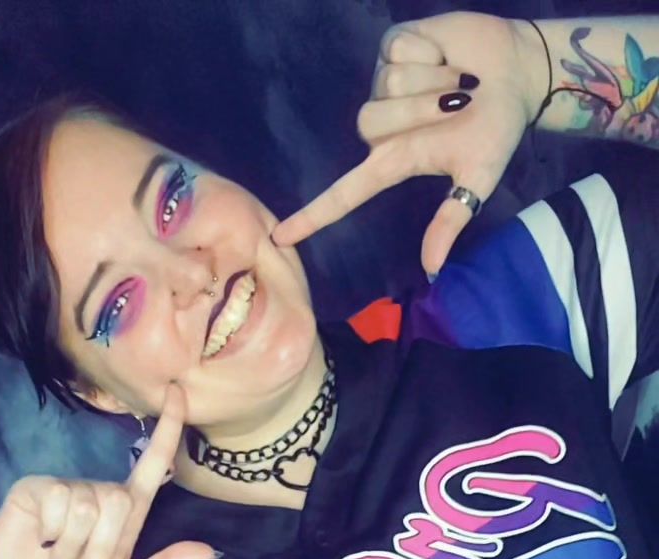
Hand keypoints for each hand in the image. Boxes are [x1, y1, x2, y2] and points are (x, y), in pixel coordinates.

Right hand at [0, 383, 213, 558]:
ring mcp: (65, 491)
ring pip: (88, 503)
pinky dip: (53, 533)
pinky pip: (58, 498)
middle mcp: (98, 497)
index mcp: (125, 516)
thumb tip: (207, 550)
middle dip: (103, 547)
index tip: (179, 393)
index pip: (152, 465)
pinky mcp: (34, 491)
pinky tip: (41, 545)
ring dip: (75, 547)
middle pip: (119, 498)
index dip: (168, 431)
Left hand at [273, 13, 546, 274]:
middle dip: (419, 112)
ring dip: (431, 83)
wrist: (518, 73)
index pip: (345, 194)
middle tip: (457, 107)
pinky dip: (432, 54)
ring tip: (459, 83)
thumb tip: (433, 269)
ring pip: (386, 85)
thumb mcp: (477, 179)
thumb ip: (450, 221)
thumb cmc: (496, 129)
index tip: (280, 238)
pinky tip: (447, 57)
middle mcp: (381, 127)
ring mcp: (384, 84)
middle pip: (369, 124)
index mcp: (395, 162)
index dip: (314, 216)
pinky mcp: (393, 47)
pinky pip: (398, 52)